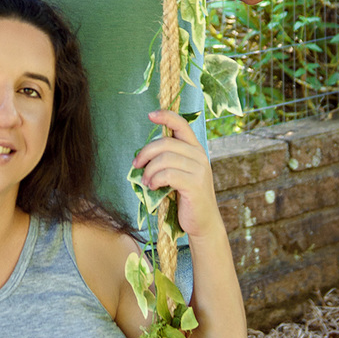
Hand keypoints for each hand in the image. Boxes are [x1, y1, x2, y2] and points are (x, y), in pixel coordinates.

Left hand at [132, 109, 220, 241]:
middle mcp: (199, 155)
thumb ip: (168, 160)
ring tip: (145, 182)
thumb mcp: (179, 174)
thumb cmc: (186, 198)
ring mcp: (199, 169)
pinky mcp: (194, 184)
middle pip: (165, 143)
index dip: (166, 116)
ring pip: (164, 159)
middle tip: (135, 165)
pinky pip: (167, 175)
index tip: (150, 115)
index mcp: (195, 149)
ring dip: (148, 170)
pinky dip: (155, 180)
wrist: (202, 222)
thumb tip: (143, 154)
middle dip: (145, 153)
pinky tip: (153, 187)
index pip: (181, 124)